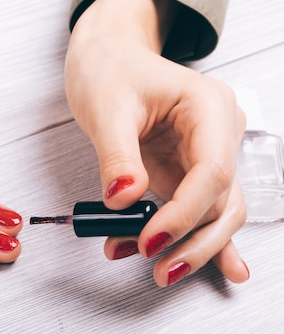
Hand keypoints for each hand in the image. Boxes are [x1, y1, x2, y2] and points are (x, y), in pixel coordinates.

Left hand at [64, 0, 248, 286]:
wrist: (108, 62)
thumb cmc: (110, 73)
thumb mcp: (107, 109)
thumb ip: (117, 156)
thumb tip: (123, 199)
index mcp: (208, 108)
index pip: (212, 172)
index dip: (183, 214)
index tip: (150, 239)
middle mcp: (218, 134)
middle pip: (222, 201)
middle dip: (193, 241)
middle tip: (159, 268)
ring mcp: (206, 156)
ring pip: (215, 213)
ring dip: (189, 246)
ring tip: (158, 270)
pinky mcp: (188, 173)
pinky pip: (200, 211)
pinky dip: (202, 239)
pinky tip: (225, 268)